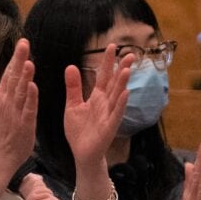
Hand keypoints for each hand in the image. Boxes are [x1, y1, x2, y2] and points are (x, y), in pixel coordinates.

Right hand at [0, 38, 37, 169]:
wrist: (1, 153)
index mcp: (0, 96)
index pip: (8, 72)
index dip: (15, 57)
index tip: (22, 42)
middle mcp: (7, 101)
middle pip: (14, 78)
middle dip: (19, 60)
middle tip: (25, 44)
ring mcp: (15, 112)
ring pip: (21, 92)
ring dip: (24, 77)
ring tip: (28, 61)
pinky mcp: (25, 124)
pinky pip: (28, 109)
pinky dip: (31, 98)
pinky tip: (34, 86)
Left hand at [64, 45, 132, 166]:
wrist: (81, 153)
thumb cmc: (79, 130)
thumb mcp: (72, 105)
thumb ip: (73, 87)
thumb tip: (71, 65)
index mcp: (96, 97)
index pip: (103, 76)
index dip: (107, 62)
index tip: (112, 46)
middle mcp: (105, 104)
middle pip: (114, 83)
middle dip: (121, 69)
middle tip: (129, 53)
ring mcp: (109, 115)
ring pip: (117, 96)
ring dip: (122, 83)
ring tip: (127, 69)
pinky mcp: (109, 127)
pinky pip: (116, 114)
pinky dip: (121, 103)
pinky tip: (126, 93)